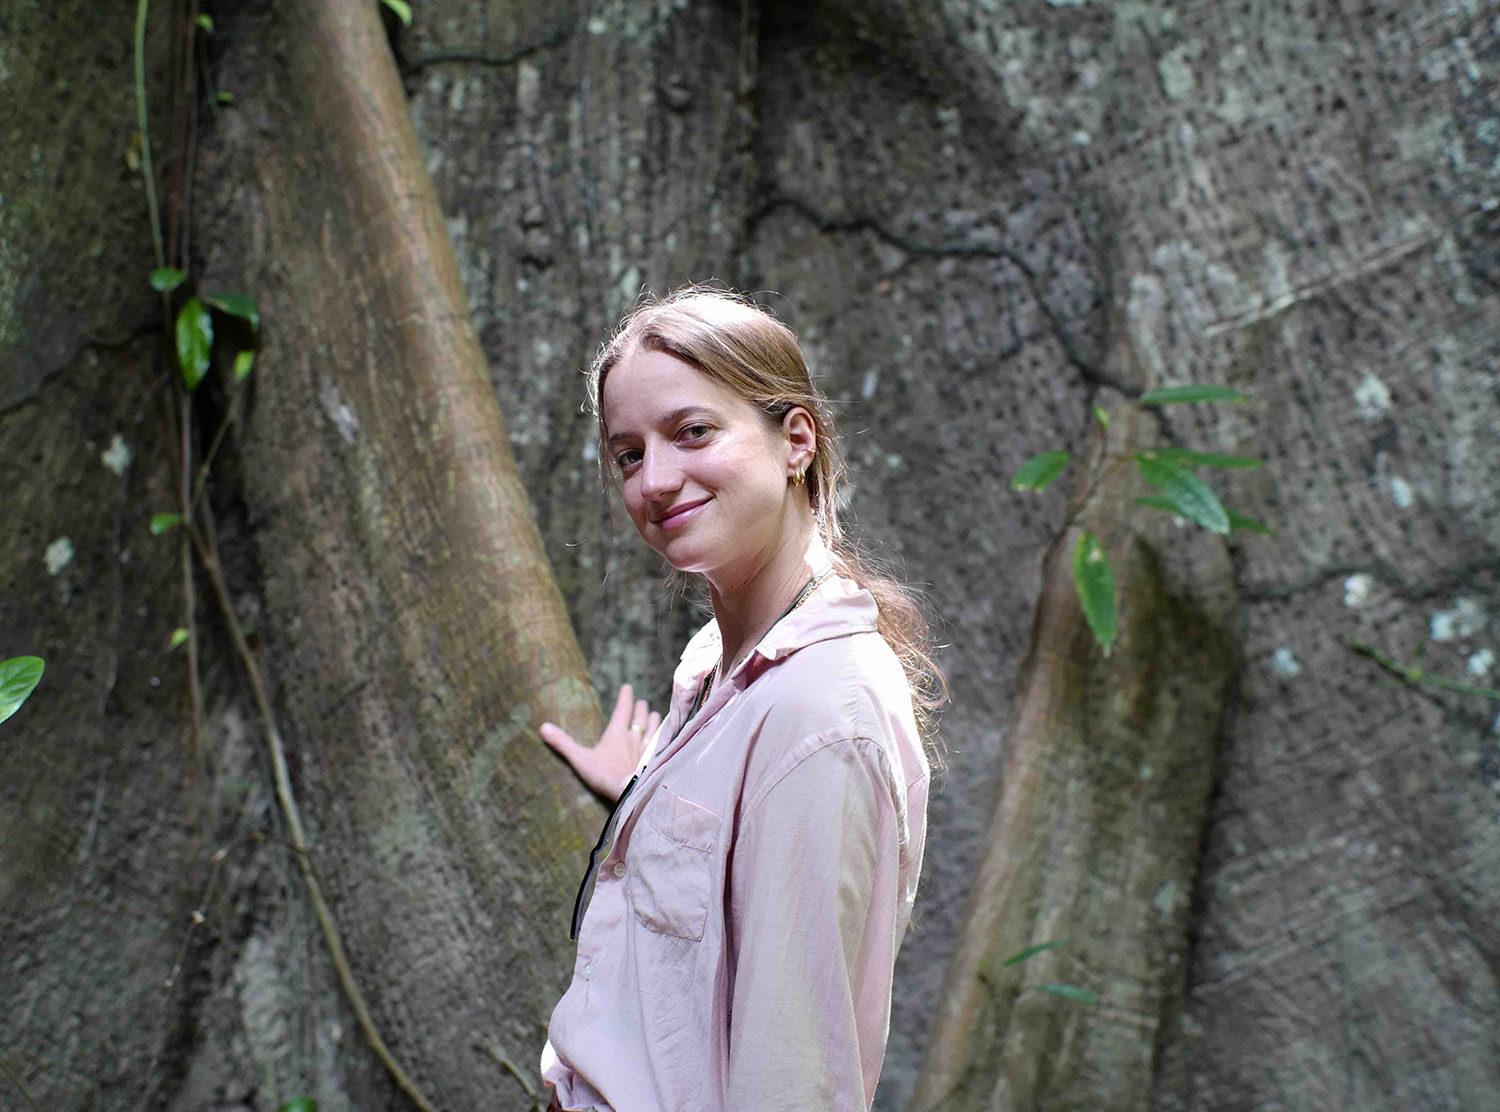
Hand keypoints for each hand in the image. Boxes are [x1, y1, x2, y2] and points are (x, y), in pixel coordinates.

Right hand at [540, 683, 660, 801]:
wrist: (630, 793)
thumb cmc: (605, 775)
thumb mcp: (581, 759)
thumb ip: (563, 744)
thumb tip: (543, 727)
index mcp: (617, 734)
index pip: (623, 709)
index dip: (625, 697)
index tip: (628, 687)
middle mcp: (634, 738)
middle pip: (640, 718)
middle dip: (640, 708)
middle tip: (642, 703)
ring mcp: (647, 750)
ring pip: (654, 729)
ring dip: (654, 721)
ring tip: (654, 714)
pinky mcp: (655, 761)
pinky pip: (661, 745)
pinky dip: (663, 738)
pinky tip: (666, 739)